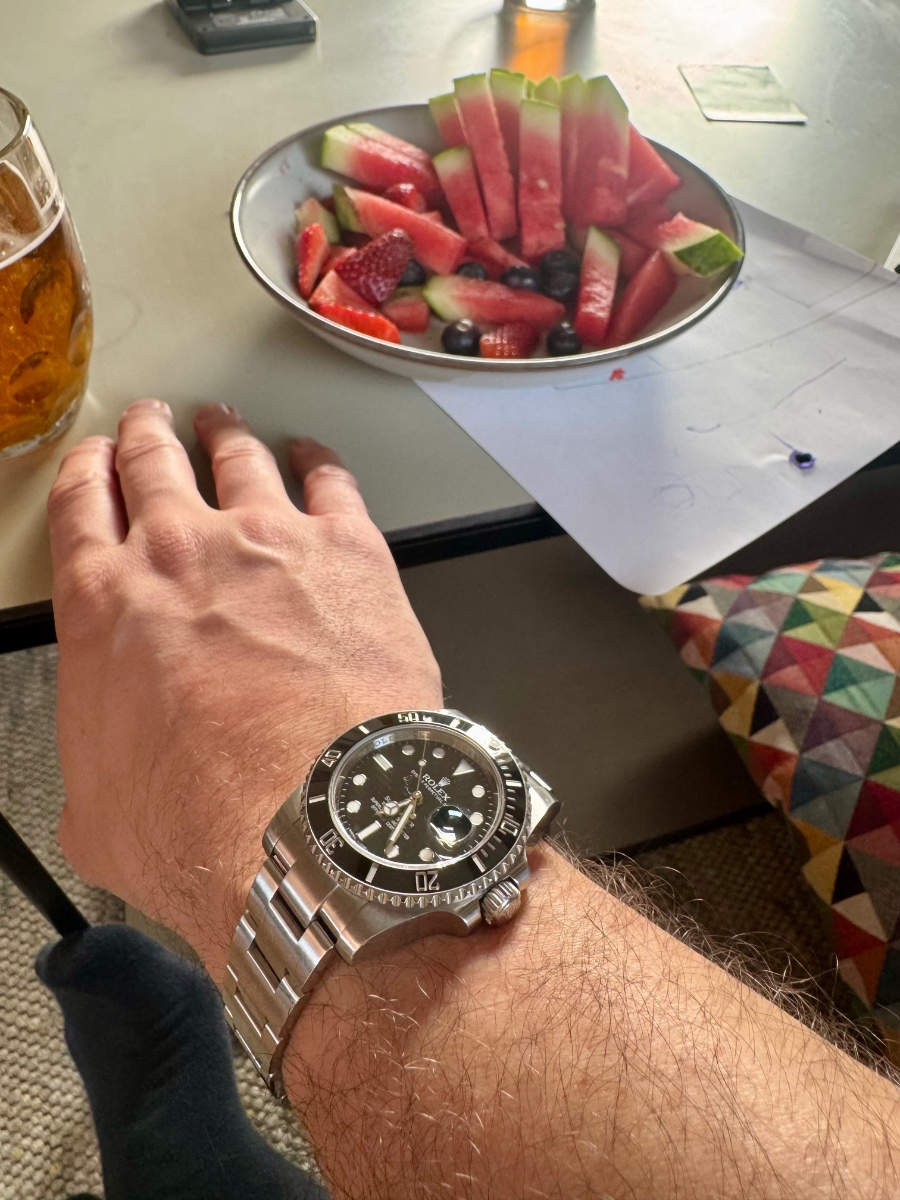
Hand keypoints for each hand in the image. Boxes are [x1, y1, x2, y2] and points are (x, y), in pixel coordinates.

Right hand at [47, 400, 442, 980]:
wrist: (310, 821)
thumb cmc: (204, 823)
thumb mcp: (98, 812)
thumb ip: (97, 764)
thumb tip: (107, 773)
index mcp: (106, 607)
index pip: (83, 511)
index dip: (88, 475)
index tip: (95, 459)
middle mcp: (179, 554)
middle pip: (154, 465)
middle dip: (148, 436)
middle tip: (150, 420)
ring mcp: (268, 542)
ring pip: (238, 459)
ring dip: (225, 433)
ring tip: (223, 420)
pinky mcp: (349, 551)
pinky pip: (330, 479)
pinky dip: (317, 459)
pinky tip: (314, 455)